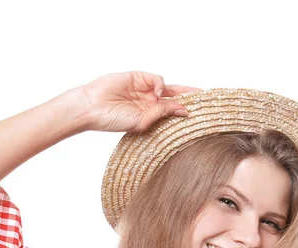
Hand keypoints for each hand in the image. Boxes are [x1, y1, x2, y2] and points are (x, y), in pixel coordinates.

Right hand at [76, 71, 201, 132]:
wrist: (92, 108)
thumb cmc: (113, 120)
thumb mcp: (142, 121)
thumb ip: (162, 113)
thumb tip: (183, 110)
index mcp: (149, 115)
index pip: (171, 110)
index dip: (185, 109)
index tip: (201, 112)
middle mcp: (147, 102)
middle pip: (174, 97)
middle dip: (188, 96)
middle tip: (205, 97)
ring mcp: (142, 88)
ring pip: (167, 87)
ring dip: (176, 92)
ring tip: (185, 98)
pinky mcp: (137, 76)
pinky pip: (156, 79)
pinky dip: (161, 84)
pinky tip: (159, 92)